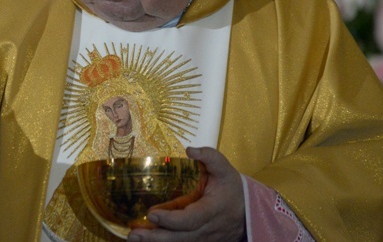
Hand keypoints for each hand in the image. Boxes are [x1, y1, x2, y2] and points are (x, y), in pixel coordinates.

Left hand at [127, 147, 245, 241]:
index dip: (171, 219)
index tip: (152, 213)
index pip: (191, 219)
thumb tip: (190, 149)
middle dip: (156, 237)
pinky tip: (145, 241)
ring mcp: (203, 239)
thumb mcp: (225, 169)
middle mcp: (207, 228)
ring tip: (133, 238)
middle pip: (180, 238)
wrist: (248, 212)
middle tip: (134, 234)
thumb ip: (209, 156)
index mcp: (212, 209)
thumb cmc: (232, 188)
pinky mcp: (199, 241)